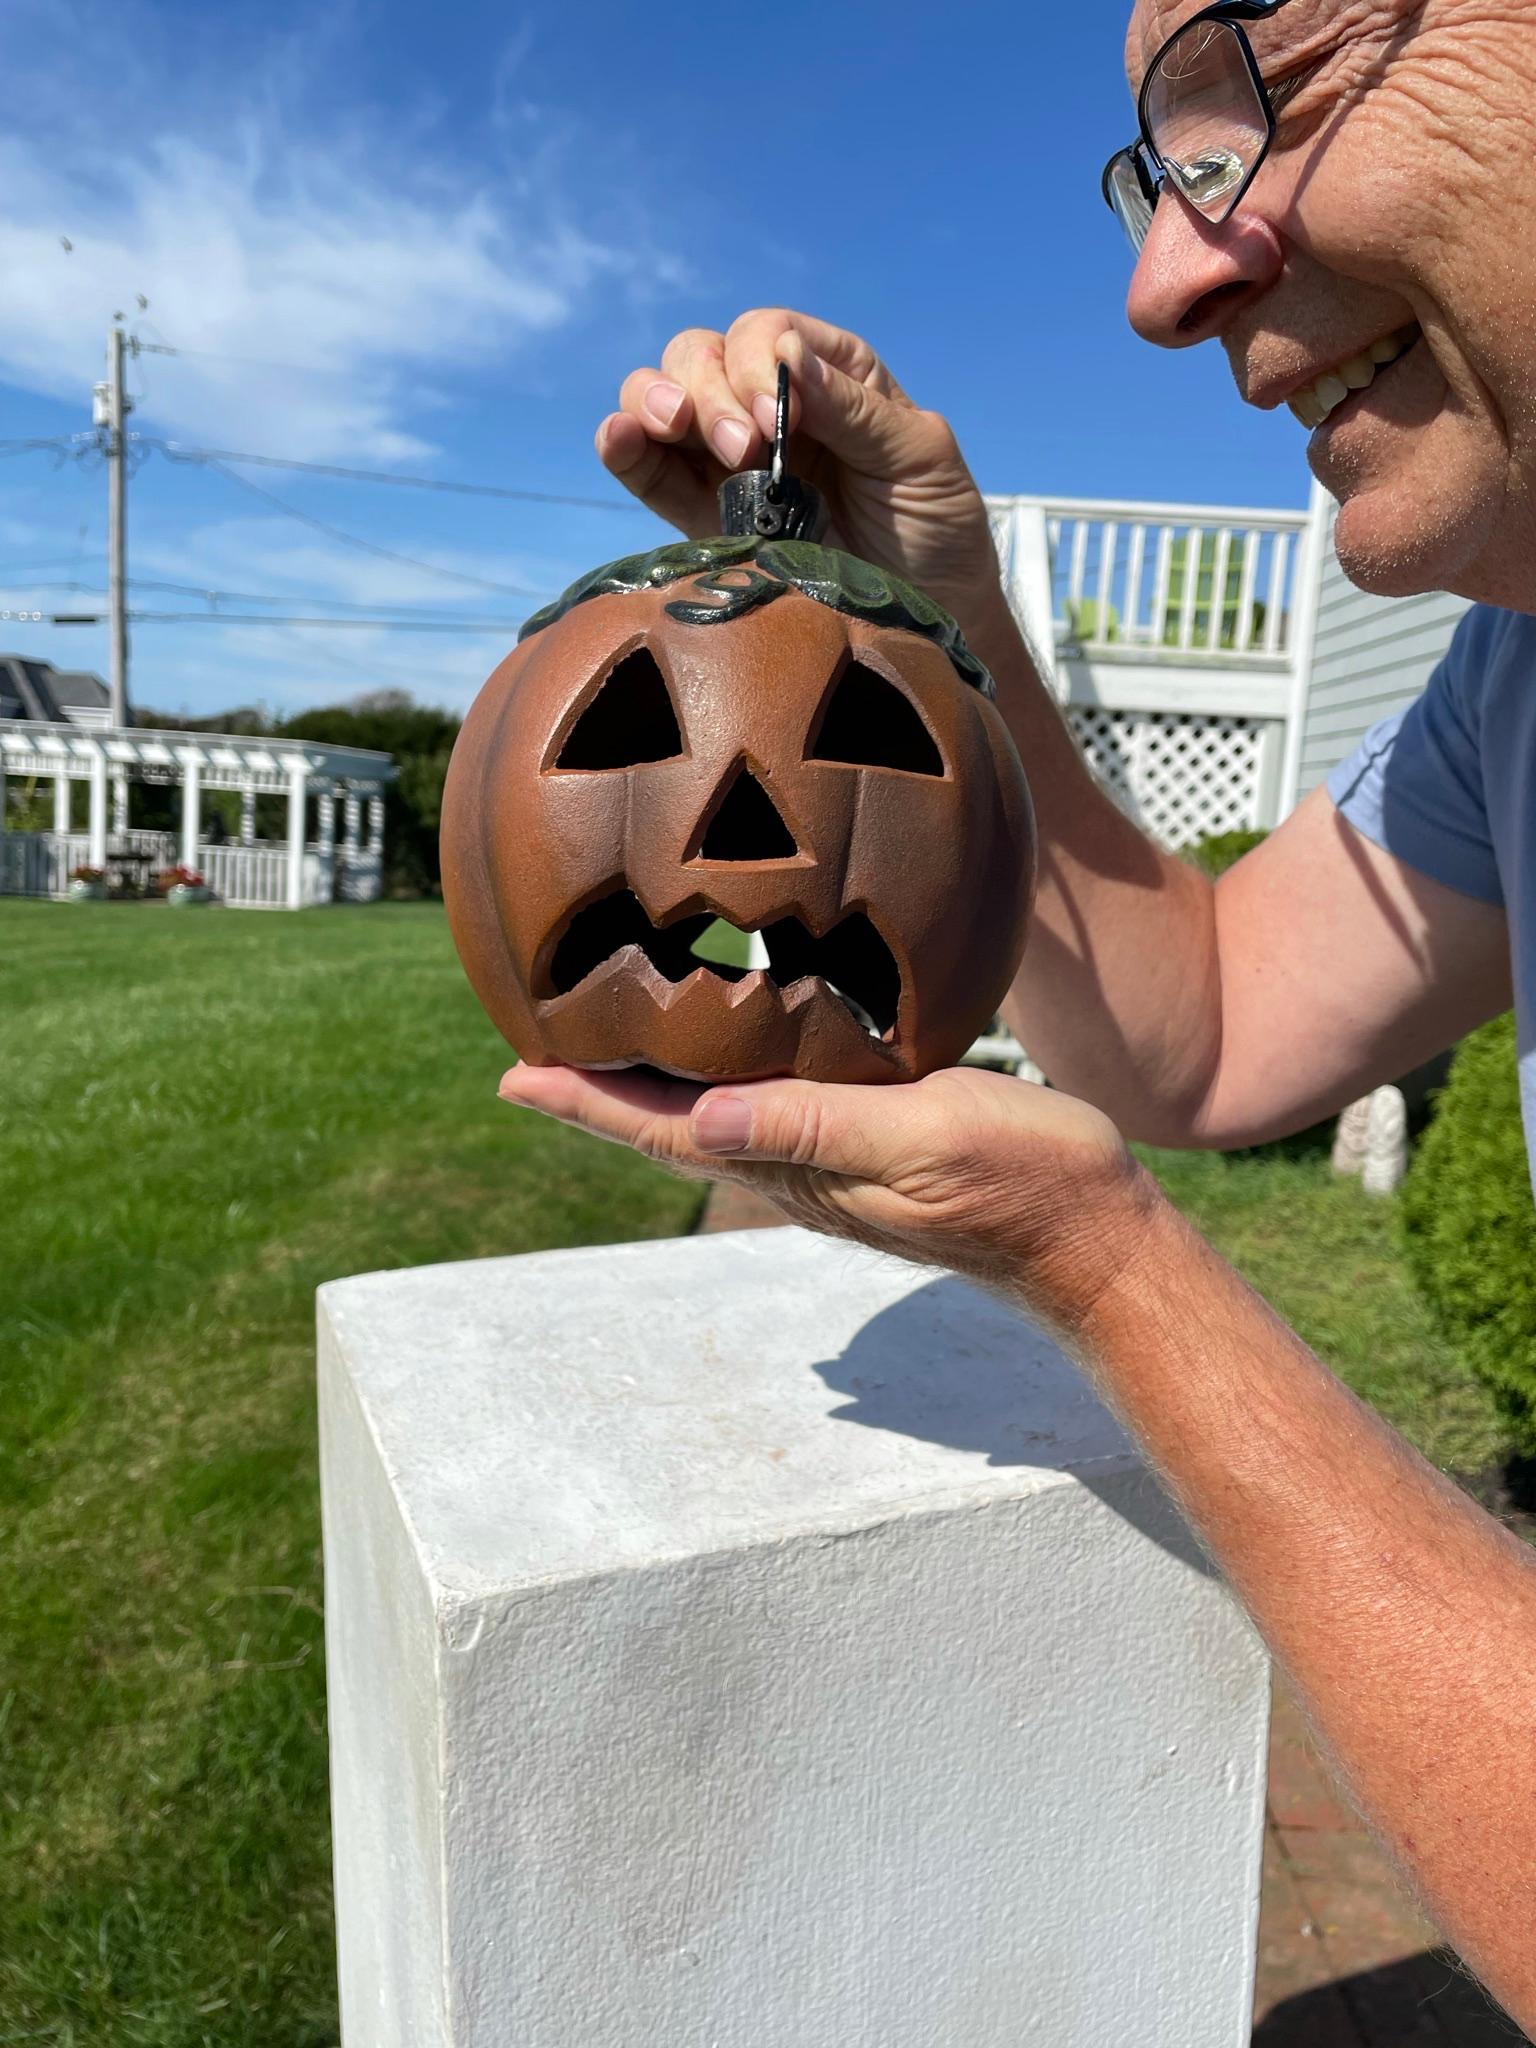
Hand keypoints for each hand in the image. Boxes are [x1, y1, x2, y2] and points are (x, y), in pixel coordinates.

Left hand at [498, 1063, 1164, 1345]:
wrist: (1096, 1239)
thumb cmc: (1024, 1181)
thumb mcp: (922, 1138)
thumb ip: (817, 1127)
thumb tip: (702, 1122)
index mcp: (801, 1166)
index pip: (668, 1131)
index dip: (590, 1102)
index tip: (514, 1075)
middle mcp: (801, 1168)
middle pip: (675, 1124)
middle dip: (602, 1087)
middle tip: (529, 1045)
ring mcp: (834, 1162)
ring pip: (718, 1114)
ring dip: (655, 1083)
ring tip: (603, 1042)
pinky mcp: (872, 1143)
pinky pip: (772, 1105)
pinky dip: (726, 1075)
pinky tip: (729, 1050)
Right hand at [596, 308, 1006, 637]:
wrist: (921, 623)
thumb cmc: (937, 533)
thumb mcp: (920, 458)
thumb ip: (854, 408)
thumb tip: (785, 353)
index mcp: (830, 375)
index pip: (766, 333)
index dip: (758, 361)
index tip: (781, 417)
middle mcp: (771, 406)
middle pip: (703, 355)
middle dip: (710, 389)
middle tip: (745, 449)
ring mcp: (730, 460)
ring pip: (662, 397)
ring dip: (656, 400)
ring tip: (675, 427)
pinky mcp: (702, 517)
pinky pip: (646, 470)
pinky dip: (621, 446)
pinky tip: (619, 438)